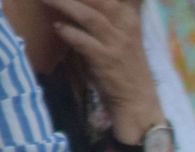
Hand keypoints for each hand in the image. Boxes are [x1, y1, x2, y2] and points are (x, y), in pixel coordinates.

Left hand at [43, 0, 159, 127]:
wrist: (136, 99)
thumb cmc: (124, 65)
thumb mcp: (124, 33)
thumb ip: (108, 14)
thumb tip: (80, 3)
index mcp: (130, 16)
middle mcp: (126, 26)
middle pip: (100, 0)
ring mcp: (116, 44)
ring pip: (90, 17)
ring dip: (65, 5)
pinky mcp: (106, 60)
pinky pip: (84, 42)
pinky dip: (69, 33)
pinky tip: (57, 28)